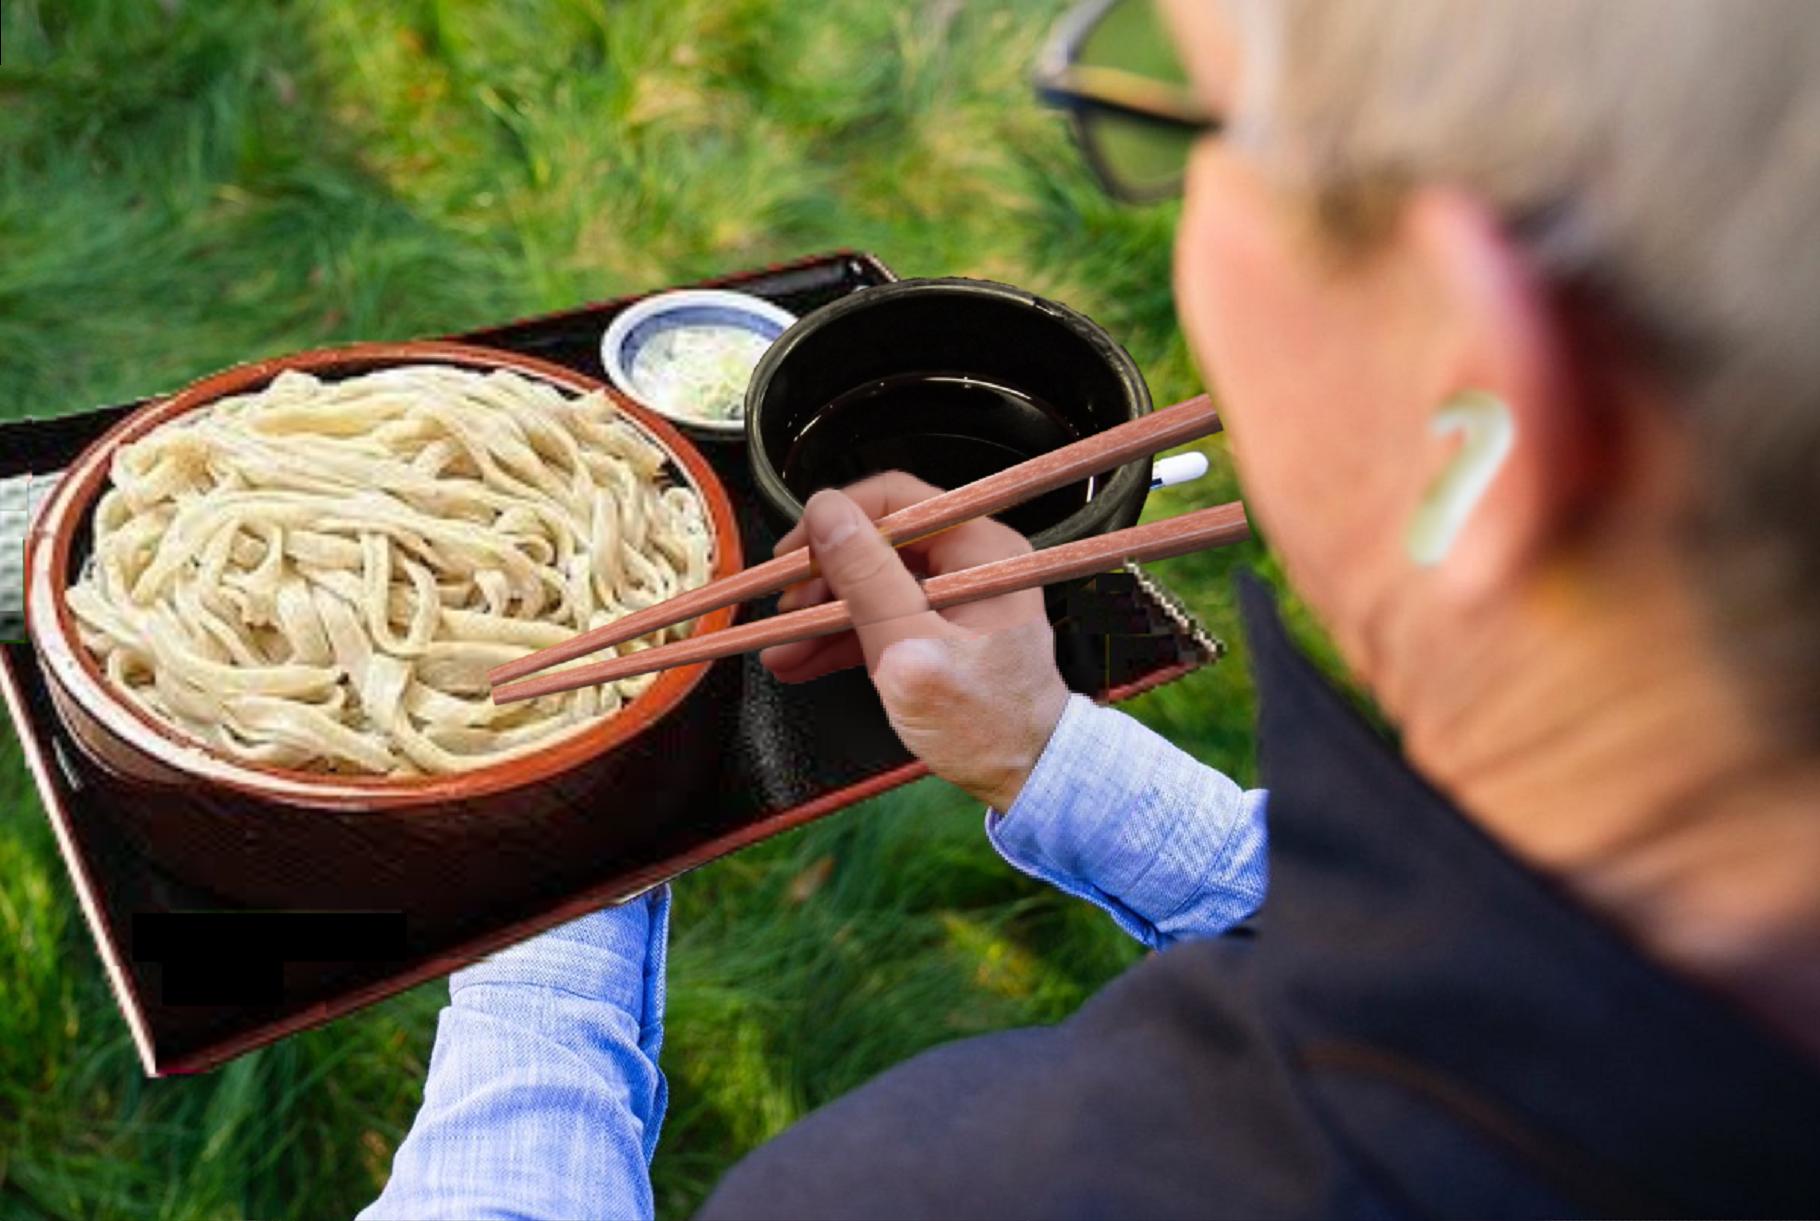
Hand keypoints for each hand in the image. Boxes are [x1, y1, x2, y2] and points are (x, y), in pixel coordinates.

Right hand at [761, 472, 1070, 811]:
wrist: (1025, 778)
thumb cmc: (987, 724)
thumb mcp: (912, 650)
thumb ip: (868, 580)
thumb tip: (827, 514)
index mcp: (980, 550)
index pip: (896, 500)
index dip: (835, 520)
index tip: (793, 553)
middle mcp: (970, 562)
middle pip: (876, 544)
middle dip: (821, 580)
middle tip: (783, 609)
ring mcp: (954, 597)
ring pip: (871, 584)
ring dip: (821, 616)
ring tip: (780, 648)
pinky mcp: (939, 629)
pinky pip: (881, 617)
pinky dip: (841, 638)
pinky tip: (800, 660)